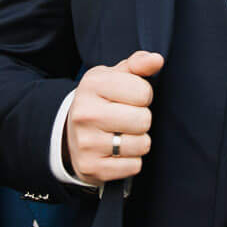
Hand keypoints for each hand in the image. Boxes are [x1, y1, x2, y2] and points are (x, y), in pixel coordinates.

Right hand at [66, 51, 163, 183]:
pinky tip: (117, 152)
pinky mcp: (92, 167)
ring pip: (142, 144)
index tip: (130, 98)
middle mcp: (85, 114)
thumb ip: (137, 64)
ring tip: (122, 135)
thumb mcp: (113, 76)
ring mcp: (86, 143)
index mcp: (91, 85)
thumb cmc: (100, 101)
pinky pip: (134, 166)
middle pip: (144, 119)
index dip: (143, 95)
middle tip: (127, 118)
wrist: (70, 134)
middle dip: (142, 119)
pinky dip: (131, 161)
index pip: (143, 92)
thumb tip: (157, 60)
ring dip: (138, 141)